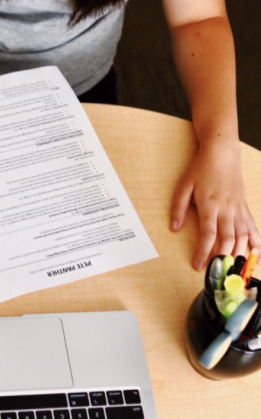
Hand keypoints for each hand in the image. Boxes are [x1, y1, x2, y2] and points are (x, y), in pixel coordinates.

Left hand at [170, 137, 260, 269]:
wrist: (222, 153)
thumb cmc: (201, 169)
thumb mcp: (184, 186)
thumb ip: (179, 208)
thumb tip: (174, 227)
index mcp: (209, 205)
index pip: (208, 234)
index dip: (203, 252)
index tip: (198, 266)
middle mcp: (227, 209)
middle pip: (228, 238)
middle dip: (223, 257)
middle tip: (218, 273)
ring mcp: (238, 208)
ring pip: (243, 236)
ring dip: (239, 254)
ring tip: (235, 270)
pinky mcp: (245, 207)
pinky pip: (253, 227)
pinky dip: (256, 242)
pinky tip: (257, 255)